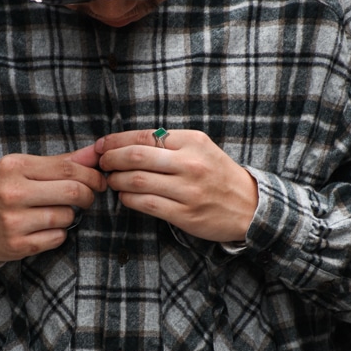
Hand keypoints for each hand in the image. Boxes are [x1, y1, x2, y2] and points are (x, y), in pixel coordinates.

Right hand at [0, 145, 105, 260]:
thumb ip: (60, 161)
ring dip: (70, 215)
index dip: (91, 175)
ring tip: (57, 212)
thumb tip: (96, 153)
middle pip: (72, 192)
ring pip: (66, 217)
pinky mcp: (17, 245)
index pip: (68, 168)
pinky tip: (46, 228)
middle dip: (88, 195)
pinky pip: (57, 238)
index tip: (99, 181)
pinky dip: (59, 233)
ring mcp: (13, 221)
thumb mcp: (23, 168)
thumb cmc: (1, 189)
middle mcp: (12, 193)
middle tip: (87, 198)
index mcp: (15, 167)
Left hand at [96, 129, 257, 242]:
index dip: (115, 140)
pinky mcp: (185, 214)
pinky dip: (129, 199)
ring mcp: (188, 191)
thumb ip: (168, 143)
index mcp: (192, 141)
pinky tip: (124, 197)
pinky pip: (147, 204)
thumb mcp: (200, 148)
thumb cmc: (217, 175)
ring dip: (116, 181)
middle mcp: (190, 164)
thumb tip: (126, 143)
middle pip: (136, 157)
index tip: (101, 145)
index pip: (144, 135)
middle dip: (110, 159)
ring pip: (137, 181)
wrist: (249, 207)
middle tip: (101, 163)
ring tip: (111, 180)